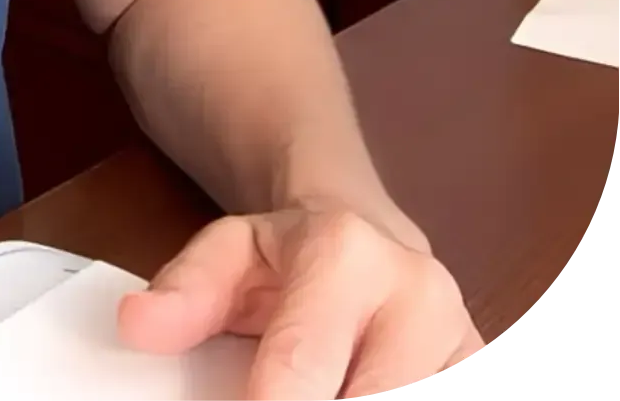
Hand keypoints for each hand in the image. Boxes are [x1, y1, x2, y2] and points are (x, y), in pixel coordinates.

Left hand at [115, 204, 485, 399]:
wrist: (364, 236)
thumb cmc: (291, 255)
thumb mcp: (228, 253)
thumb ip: (184, 292)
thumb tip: (139, 324)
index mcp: (347, 252)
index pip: (305, 363)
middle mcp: (420, 294)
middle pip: (368, 399)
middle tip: (259, 398)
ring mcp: (465, 345)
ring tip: (299, 390)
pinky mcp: (481, 376)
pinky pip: (445, 400)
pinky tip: (344, 391)